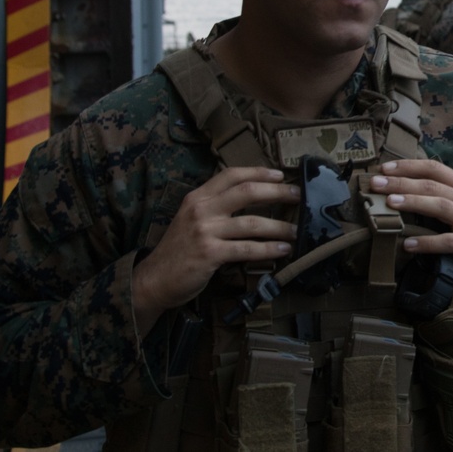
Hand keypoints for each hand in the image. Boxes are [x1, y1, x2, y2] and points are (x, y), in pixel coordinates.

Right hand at [132, 167, 298, 333]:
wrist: (154, 279)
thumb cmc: (179, 250)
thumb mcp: (191, 219)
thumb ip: (215, 206)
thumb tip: (253, 198)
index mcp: (197, 197)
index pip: (231, 174)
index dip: (258, 172)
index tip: (280, 175)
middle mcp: (201, 210)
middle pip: (247, 192)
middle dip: (277, 192)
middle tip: (298, 195)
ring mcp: (205, 231)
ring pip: (252, 223)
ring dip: (279, 227)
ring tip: (296, 230)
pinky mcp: (210, 254)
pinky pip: (247, 249)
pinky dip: (269, 249)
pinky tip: (283, 250)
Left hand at [369, 159, 452, 287]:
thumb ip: (438, 194)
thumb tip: (399, 188)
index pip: (434, 168)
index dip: (409, 166)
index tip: (384, 169)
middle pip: (432, 185)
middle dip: (402, 183)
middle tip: (376, 184)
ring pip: (441, 206)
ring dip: (414, 203)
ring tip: (389, 204)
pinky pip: (448, 241)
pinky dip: (427, 242)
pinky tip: (408, 244)